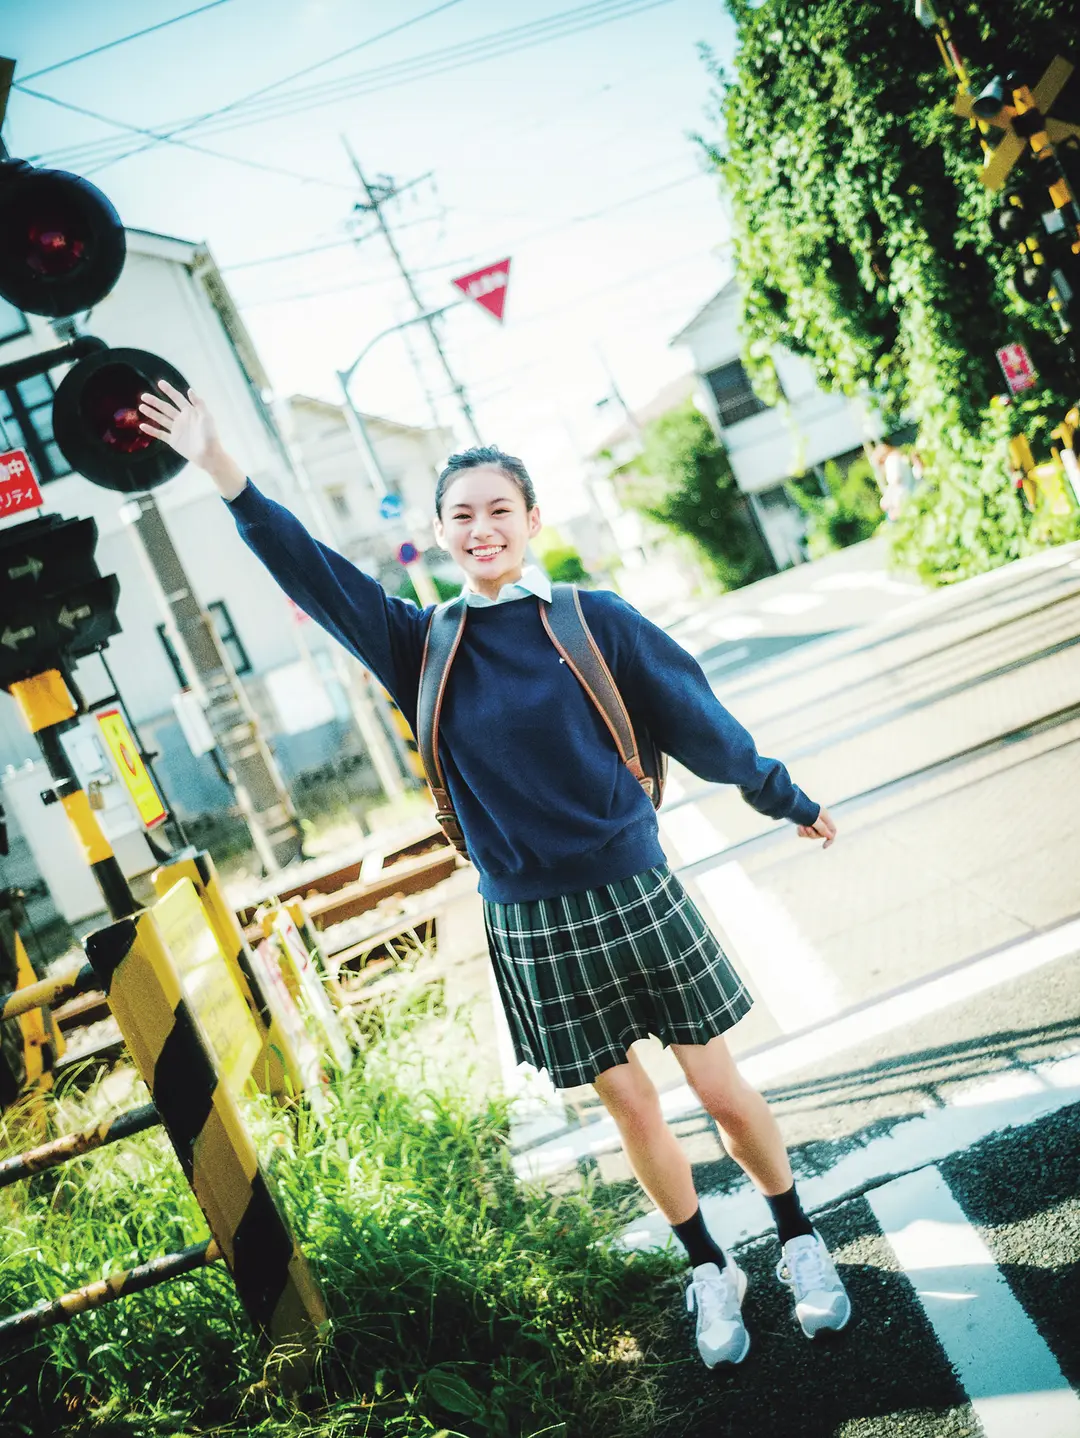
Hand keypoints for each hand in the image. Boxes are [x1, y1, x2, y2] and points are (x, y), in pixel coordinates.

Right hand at [138, 381, 245, 498]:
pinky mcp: (173, 440)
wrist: (209, 455)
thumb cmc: (210, 435)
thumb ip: (199, 403)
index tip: (160, 383)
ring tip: (141, 407)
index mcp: (190, 412)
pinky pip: (160, 434)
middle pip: (165, 408)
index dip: (169, 391)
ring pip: (161, 419)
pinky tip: (142, 426)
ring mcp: (176, 430)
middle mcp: (181, 419)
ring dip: (151, 413)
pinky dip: (151, 430)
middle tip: (144, 396)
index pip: (177, 398)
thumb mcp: (206, 417)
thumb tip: (189, 390)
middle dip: (155, 402)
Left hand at [797, 804, 835, 848]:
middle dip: (813, 834)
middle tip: (806, 828)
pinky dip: (802, 832)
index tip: (823, 847)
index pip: (832, 831)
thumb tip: (830, 836)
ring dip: (806, 833)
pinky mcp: (804, 823)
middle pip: (821, 834)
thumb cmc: (802, 810)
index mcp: (825, 816)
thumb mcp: (813, 820)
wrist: (789, 803)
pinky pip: (805, 833)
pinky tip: (798, 827)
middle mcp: (820, 819)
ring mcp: (812, 821)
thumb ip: (822, 828)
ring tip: (801, 826)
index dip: (829, 839)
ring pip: (812, 834)